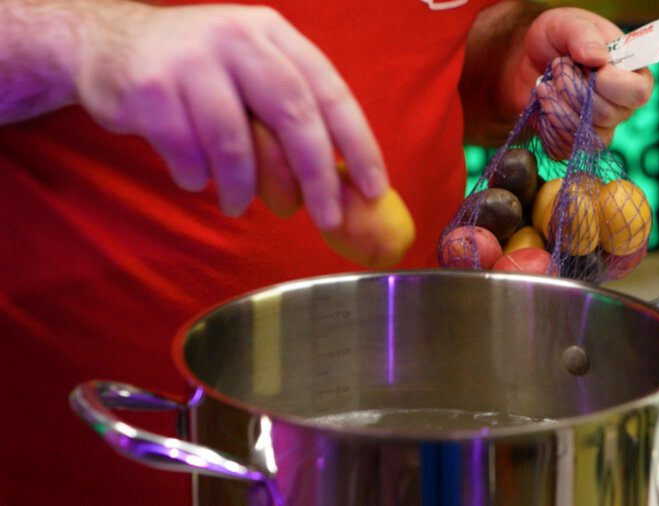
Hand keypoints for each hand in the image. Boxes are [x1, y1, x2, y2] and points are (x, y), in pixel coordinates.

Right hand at [74, 2, 385, 226]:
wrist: (103, 45)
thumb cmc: (197, 73)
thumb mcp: (250, 71)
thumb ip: (289, 112)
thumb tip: (340, 184)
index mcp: (274, 35)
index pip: (330, 91)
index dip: (357, 143)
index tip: (374, 189)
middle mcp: (238, 37)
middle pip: (293, 113)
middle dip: (316, 174)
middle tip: (327, 216)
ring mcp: (192, 59)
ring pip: (237, 142)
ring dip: (245, 188)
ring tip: (240, 205)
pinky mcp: (152, 88)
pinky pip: (188, 153)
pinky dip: (197, 177)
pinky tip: (195, 178)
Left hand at [512, 7, 653, 152]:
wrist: (529, 61)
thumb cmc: (556, 39)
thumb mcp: (567, 24)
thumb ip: (582, 34)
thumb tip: (597, 58)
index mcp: (631, 74)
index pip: (638, 92)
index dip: (611, 83)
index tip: (590, 67)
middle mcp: (621, 105)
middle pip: (608, 115)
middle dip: (574, 91)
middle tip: (558, 67)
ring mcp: (599, 127)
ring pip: (586, 134)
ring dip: (558, 107)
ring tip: (546, 84)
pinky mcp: (575, 141)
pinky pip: (565, 147)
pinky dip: (548, 124)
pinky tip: (543, 104)